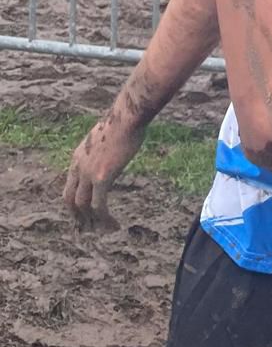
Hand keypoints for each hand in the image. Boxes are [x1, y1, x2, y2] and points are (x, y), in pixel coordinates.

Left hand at [63, 111, 144, 228]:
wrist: (127, 117)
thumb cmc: (123, 121)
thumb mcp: (105, 137)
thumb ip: (102, 150)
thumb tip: (110, 153)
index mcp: (77, 157)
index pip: (69, 187)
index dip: (74, 203)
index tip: (83, 213)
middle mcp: (78, 167)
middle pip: (71, 200)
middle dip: (78, 217)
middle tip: (89, 228)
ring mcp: (88, 173)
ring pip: (83, 207)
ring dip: (93, 221)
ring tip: (105, 229)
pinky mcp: (102, 177)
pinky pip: (99, 205)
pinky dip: (104, 218)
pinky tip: (114, 224)